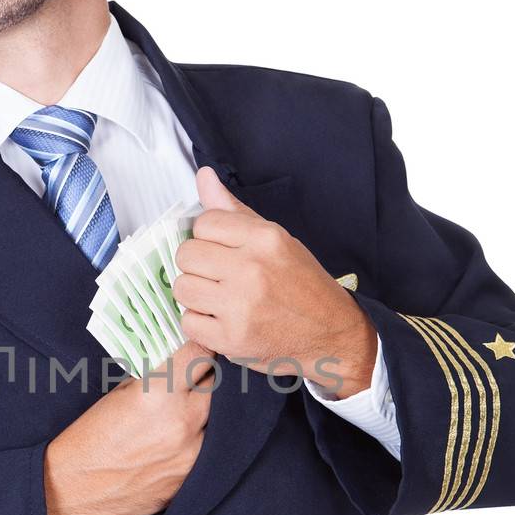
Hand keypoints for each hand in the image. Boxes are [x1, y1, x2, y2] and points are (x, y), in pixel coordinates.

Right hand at [44, 338, 217, 514]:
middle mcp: (182, 422)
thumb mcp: (121, 394)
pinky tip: (177, 441)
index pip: (200, 355)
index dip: (202, 346)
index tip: (202, 345)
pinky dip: (198, 441)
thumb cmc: (92, 436)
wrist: (77, 486)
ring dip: (207, 412)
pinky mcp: (191, 478)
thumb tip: (181, 366)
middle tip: (196, 376)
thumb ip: (157, 379)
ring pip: (219, 420)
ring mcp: (191, 454)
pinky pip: (207, 450)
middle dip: (207, 377)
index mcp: (159, 394)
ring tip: (185, 411)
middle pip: (217, 385)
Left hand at [171, 165, 376, 397]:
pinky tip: (222, 320)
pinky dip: (201, 324)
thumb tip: (203, 175)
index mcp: (265, 238)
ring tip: (220, 299)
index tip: (224, 251)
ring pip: (182, 288)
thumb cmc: (301, 282)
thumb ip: (235, 210)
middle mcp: (252, 269)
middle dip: (198, 266)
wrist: (331, 331)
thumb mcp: (276, 239)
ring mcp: (241, 306)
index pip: (204, 223)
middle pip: (187, 255)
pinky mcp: (232, 338)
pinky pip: (188, 322)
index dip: (209, 238)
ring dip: (196, 295)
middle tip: (219, 277)